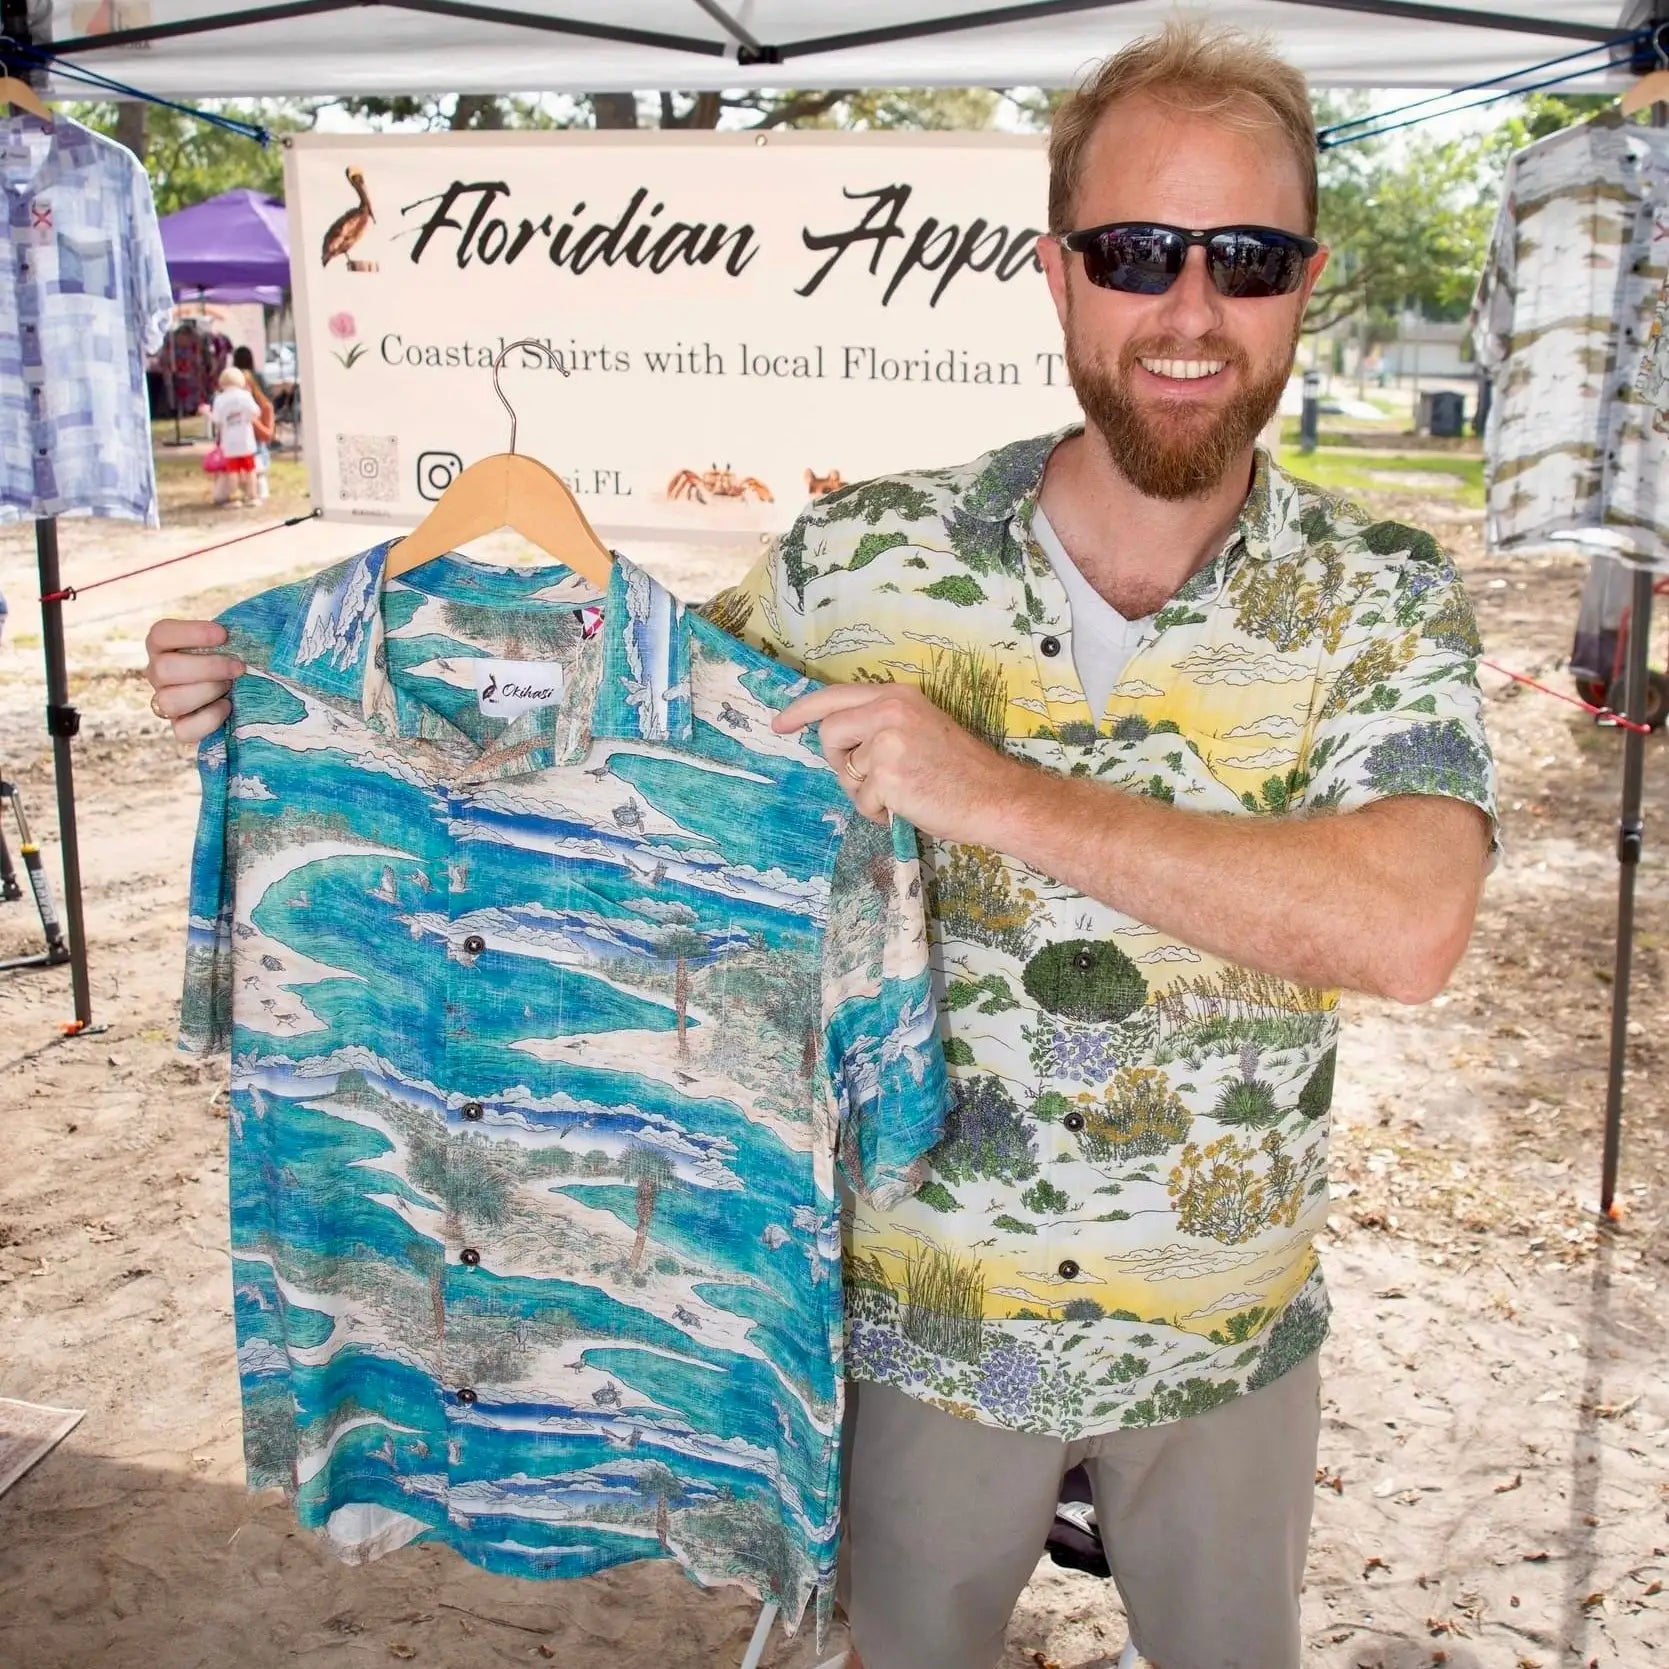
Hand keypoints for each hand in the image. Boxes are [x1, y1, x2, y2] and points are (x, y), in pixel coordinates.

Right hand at [143, 617, 242, 743]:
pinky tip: (227, 706)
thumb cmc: (231, 656)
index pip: (161, 634)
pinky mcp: (180, 728)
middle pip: (163, 670)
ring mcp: (165, 702)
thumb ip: (230, 633)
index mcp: (163, 646)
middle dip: (207, 668)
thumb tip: (253, 626)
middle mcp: (157, 673)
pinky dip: (210, 719)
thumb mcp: (228, 640)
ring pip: (169, 701)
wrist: (241, 690)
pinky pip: (184, 730)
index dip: (191, 633)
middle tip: (238, 667)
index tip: (223, 635)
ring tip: (230, 686)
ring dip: (207, 692)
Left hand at [772, 683, 1022, 841]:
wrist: (996, 796)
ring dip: (864, 791)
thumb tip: (836, 739)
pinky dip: (879, 812)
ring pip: (844, 771)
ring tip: (900, 793)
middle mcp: (890, 710)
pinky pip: (861, 801)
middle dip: (840, 761)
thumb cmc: (960, 770)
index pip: (834, 696)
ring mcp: (887, 742)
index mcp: (897, 695)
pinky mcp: (887, 776)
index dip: (801, 710)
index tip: (780, 724)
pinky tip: (908, 808)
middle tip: (869, 778)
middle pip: (829, 733)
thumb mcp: (920, 727)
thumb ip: (879, 724)